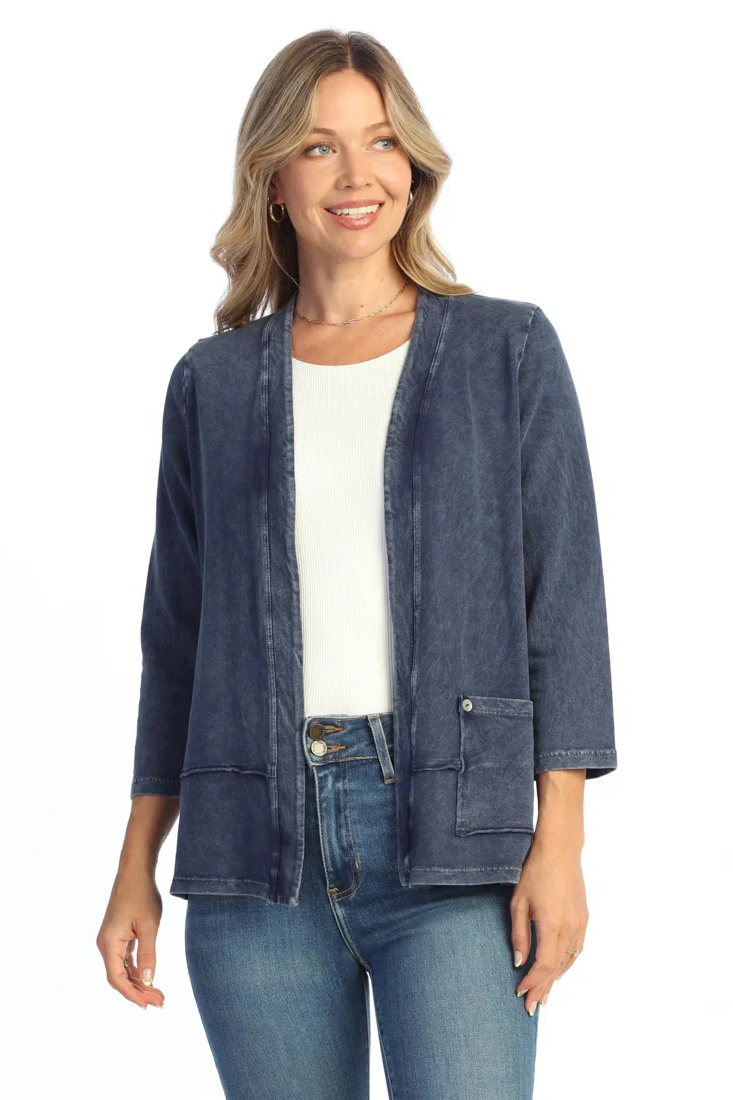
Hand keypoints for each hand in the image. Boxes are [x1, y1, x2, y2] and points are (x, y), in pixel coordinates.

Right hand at [96, 869, 165, 1009]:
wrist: (135, 871)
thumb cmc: (142, 895)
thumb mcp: (149, 926)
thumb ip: (148, 955)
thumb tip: (149, 981)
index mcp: (109, 943)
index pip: (117, 979)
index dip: (132, 994)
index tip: (149, 1005)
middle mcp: (105, 944)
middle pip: (119, 977)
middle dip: (138, 991)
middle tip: (160, 1001)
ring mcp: (110, 940)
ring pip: (122, 969)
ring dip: (138, 982)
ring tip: (158, 994)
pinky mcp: (117, 935)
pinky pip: (124, 959)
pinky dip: (136, 969)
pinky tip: (149, 977)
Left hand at [510, 837, 587, 1014]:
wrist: (561, 850)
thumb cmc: (534, 871)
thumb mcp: (518, 902)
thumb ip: (519, 933)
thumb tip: (518, 960)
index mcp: (552, 925)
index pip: (542, 965)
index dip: (531, 982)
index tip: (519, 992)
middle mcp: (570, 928)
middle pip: (556, 969)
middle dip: (543, 989)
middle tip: (531, 1007)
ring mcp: (580, 923)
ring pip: (568, 961)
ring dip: (556, 980)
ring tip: (545, 996)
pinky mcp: (584, 918)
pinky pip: (577, 949)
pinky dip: (567, 964)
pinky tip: (559, 971)